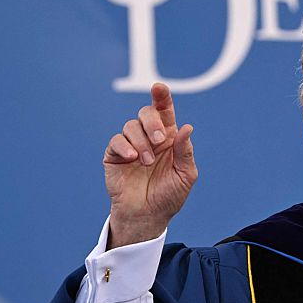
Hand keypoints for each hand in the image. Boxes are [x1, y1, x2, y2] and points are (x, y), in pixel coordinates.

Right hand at [103, 83, 197, 248]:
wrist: (148, 216)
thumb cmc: (169, 195)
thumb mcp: (185, 174)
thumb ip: (185, 151)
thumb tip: (187, 127)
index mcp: (168, 138)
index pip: (165, 112)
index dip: (162, 97)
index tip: (159, 87)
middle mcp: (149, 137)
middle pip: (147, 113)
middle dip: (153, 122)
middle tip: (160, 141)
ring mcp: (131, 145)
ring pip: (131, 126)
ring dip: (141, 142)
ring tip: (147, 162)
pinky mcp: (115, 155)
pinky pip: (116, 140)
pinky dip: (125, 146)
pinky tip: (132, 158)